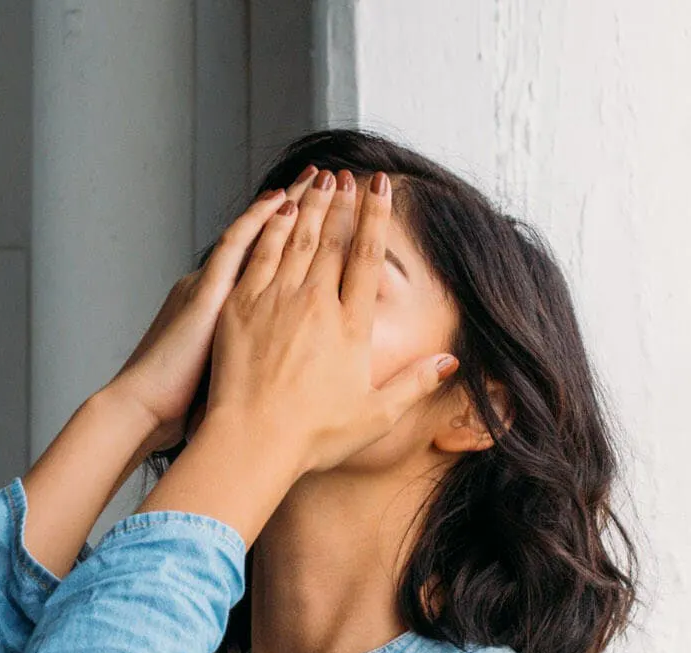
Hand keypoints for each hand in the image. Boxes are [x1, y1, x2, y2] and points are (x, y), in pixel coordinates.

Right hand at [104, 167, 321, 437]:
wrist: (143, 410)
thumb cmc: (182, 409)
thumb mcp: (227, 382)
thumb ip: (252, 364)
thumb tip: (285, 370)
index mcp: (223, 311)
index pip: (267, 265)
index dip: (296, 241)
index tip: (325, 220)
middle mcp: (215, 288)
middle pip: (269, 242)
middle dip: (303, 212)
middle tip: (330, 182)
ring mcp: (208, 286)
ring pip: (257, 235)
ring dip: (290, 205)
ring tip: (319, 178)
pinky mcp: (205, 293)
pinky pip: (235, 246)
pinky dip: (260, 221)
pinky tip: (284, 200)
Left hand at [204, 168, 457, 475]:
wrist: (254, 442)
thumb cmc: (314, 436)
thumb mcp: (376, 416)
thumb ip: (414, 384)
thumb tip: (450, 362)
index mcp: (351, 328)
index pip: (367, 258)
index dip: (375, 217)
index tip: (380, 186)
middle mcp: (316, 306)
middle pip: (331, 240)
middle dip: (341, 202)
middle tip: (346, 174)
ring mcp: (276, 303)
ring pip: (296, 239)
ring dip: (308, 205)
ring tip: (317, 179)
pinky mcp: (240, 308)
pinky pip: (258, 255)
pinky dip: (270, 227)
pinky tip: (277, 208)